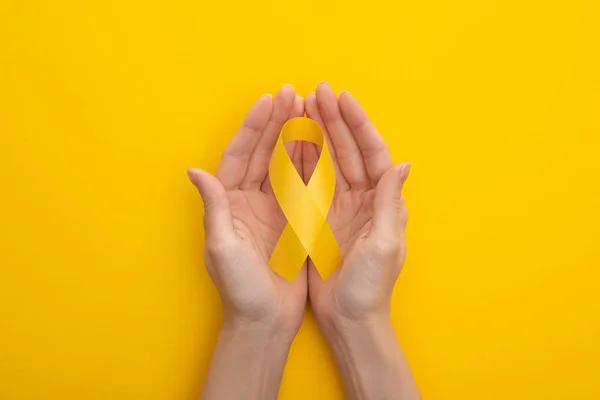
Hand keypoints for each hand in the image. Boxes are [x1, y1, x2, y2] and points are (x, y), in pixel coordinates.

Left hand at [188, 85, 306, 337]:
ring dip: (294, 136)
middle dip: (276, 122)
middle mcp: (248, 201)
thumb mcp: (222, 248)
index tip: (269, 101)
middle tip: (294, 94)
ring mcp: (271, 209)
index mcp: (228, 204)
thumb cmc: (239, 290)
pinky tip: (320, 142)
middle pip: (262, 153)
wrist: (264, 322)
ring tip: (308, 108)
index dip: (253, 127)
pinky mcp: (292, 221)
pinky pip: (301, 184)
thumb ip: (214, 208)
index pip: (239, 156)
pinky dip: (310, 162)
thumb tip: (195, 171)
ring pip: (283, 163)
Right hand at [305, 82, 409, 327]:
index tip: (341, 98)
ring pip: (328, 160)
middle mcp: (362, 198)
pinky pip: (310, 180)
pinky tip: (291, 140)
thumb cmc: (370, 286)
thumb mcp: (384, 245)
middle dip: (333, 119)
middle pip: (348, 150)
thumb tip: (403, 164)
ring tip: (302, 106)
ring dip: (317, 132)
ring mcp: (339, 206)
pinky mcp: (319, 217)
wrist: (349, 318)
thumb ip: (390, 204)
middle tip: (316, 92)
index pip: (372, 152)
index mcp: (381, 201)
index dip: (357, 124)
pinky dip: (302, 159)